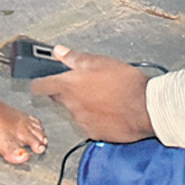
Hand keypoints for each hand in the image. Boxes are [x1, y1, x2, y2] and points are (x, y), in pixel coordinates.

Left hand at [31, 46, 155, 143]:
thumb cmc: (126, 83)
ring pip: (74, 110)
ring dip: (80, 103)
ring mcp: (82, 121)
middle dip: (65, 90)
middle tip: (82, 83)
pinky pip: (87, 123)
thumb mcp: (99, 61)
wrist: (147, 108)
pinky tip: (106, 109)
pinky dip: (92, 116)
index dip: (38, 82)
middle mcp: (71, 105)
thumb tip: (59, 51)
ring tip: (100, 95)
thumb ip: (75, 58)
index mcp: (69, 85)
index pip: (39, 87)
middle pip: (58, 97)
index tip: (39, 81)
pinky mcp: (94, 133)